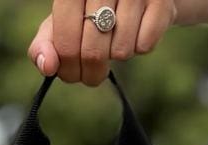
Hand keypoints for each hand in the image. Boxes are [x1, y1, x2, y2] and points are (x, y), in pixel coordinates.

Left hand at [28, 1, 177, 85]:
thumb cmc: (93, 8)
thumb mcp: (66, 21)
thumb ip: (49, 42)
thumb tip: (47, 66)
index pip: (65, 42)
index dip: (67, 67)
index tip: (71, 73)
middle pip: (92, 52)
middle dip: (91, 72)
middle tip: (93, 70)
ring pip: (121, 51)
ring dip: (117, 55)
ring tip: (116, 38)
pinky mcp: (160, 2)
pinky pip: (145, 46)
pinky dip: (140, 47)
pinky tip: (137, 30)